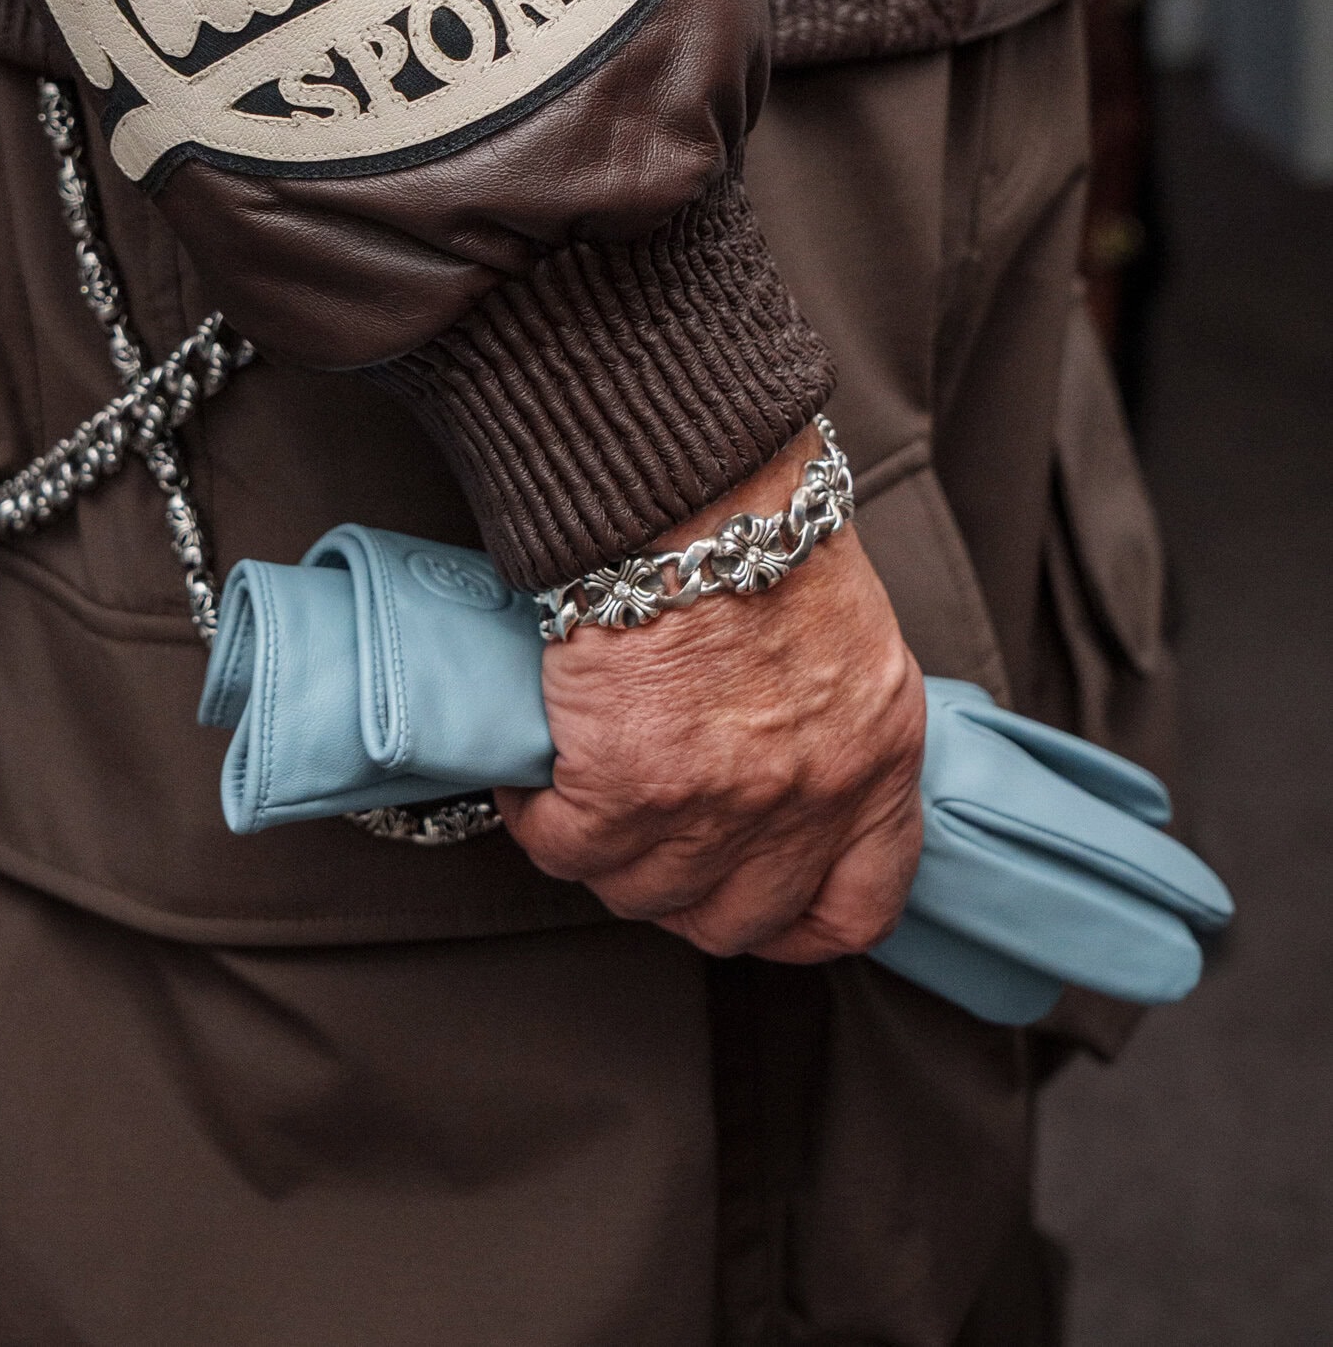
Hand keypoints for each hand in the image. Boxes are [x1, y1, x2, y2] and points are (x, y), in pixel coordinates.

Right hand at [497, 427, 925, 961]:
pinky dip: (538, 817)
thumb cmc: (760, 531)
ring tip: (580, 794)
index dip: (796, 922)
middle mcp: (806, 798)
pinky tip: (535, 776)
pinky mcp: (625, 788)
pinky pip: (563, 847)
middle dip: (679, 891)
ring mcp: (716, 805)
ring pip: (638, 892)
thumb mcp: (848, 639)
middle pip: (731, 917)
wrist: (693, 488)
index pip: (857, 905)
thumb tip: (779, 767)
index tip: (756, 906)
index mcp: (874, 758)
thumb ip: (828, 725)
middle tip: (643, 840)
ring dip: (600, 852)